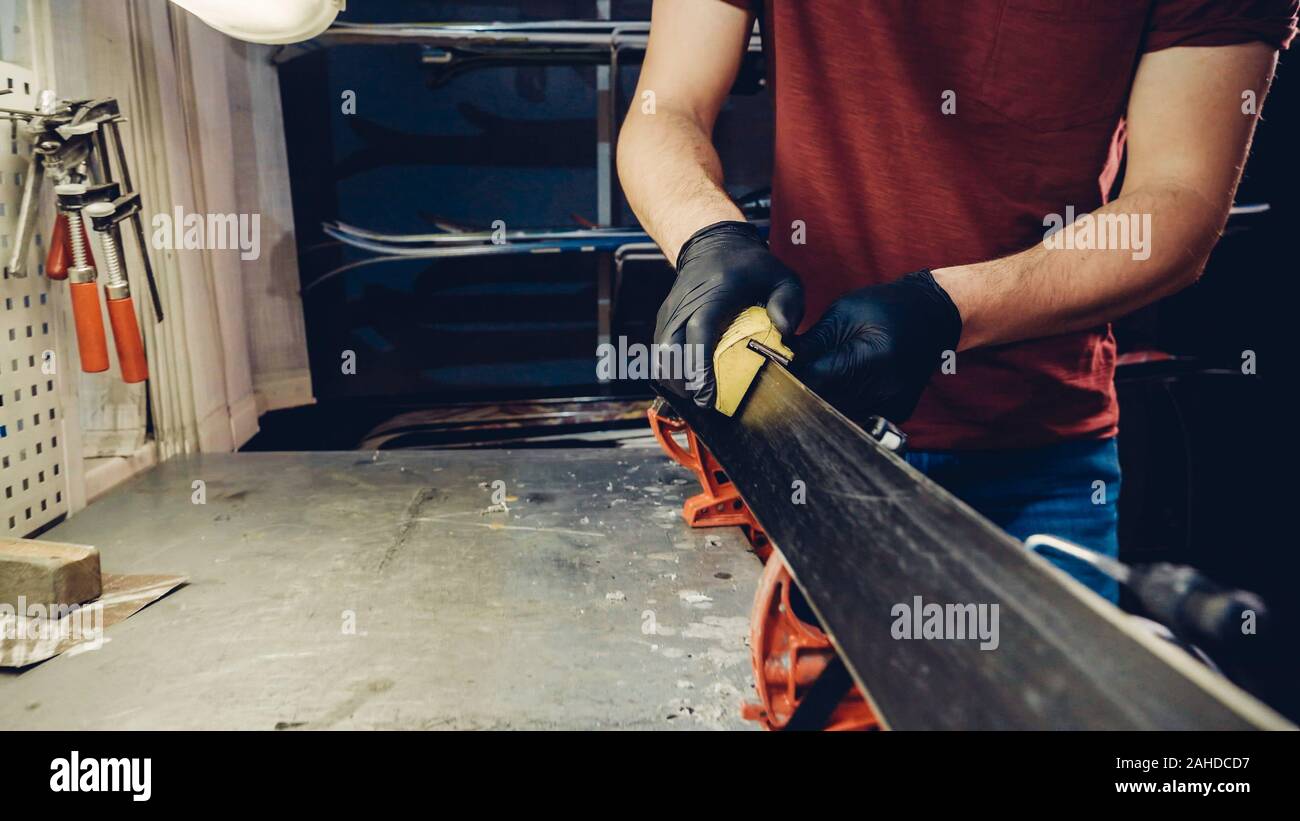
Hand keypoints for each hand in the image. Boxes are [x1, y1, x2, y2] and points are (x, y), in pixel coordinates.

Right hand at [654, 220, 803, 407]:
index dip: (700, 368)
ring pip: (659, 357)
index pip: (699, 333)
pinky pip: (660, 353)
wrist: (712, 244)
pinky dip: (672, 371)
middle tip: (707, 401)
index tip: (707, 396)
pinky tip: (691, 381)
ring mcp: (670, 313)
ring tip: (699, 393)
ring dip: (676, 380)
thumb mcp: (781, 277)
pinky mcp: (663, 321)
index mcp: (714, 293)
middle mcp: (684, 304)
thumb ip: (789, 304)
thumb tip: (784, 336)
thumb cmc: (750, 266)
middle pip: (669, 352)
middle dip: (684, 383)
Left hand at [791, 270, 961, 423]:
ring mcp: (893, 405)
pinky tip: (837, 388)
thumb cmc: (885, 308)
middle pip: (826, 402)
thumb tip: (779, 357)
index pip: (817, 380)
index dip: (791, 378)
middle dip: (801, 392)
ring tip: (808, 383)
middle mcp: (886, 387)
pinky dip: (841, 404)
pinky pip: (857, 416)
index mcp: (872, 357)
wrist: (933, 317)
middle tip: (783, 380)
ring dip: (819, 402)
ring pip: (839, 414)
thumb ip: (813, 341)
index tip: (774, 372)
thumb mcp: (844, 313)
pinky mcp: (896, 414)